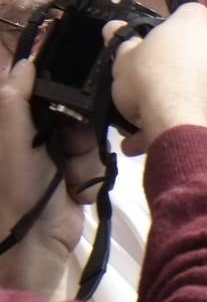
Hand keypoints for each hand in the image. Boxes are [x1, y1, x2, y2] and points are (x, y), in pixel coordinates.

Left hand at [0, 58, 101, 297]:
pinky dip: (91, 176)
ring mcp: (60, 156)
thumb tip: (25, 61)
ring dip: (85, 159)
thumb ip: (16, 99)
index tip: (77, 103)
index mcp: (17, 123)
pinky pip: (98, 161)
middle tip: (69, 150)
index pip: (46, 93)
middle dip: (79, 133)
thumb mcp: (13, 139)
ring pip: (90, 138)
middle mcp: (37, 135)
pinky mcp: (79, 175)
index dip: (65, 94)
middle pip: (76, 113)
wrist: (36, 240)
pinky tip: (78, 190)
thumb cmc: (18, 187)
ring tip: (70, 179)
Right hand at [105, 3, 206, 155]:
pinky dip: (176, 111)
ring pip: (193, 77)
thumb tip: (114, 28)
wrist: (177, 123)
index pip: (191, 11)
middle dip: (171, 59)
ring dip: (172, 88)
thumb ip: (121, 41)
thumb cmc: (149, 80)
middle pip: (192, 47)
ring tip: (142, 107)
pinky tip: (148, 130)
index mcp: (192, 26)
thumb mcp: (123, 58)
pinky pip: (194, 101)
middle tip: (145, 72)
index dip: (172, 22)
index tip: (155, 38)